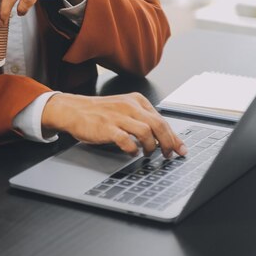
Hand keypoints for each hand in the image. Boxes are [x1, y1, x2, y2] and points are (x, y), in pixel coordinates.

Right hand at [42, 93, 187, 157]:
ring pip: (146, 131)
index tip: (181, 149)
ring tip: (149, 154)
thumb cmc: (100, 113)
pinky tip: (132, 152)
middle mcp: (130, 106)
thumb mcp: (124, 110)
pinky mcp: (106, 127)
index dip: (174, 137)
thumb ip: (142, 120)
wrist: (74, 110)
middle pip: (158, 125)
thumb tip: (163, 137)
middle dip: (168, 143)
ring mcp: (118, 116)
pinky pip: (126, 140)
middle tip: (169, 154)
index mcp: (137, 101)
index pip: (162, 119)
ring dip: (151, 146)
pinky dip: (132, 149)